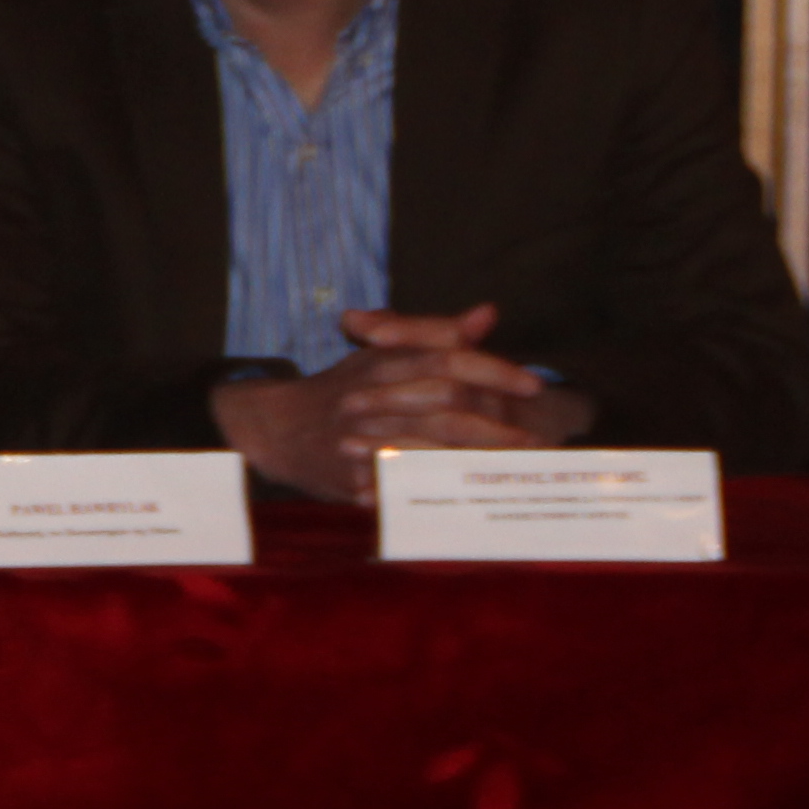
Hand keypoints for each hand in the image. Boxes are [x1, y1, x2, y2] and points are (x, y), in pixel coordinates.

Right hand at [210, 303, 596, 503]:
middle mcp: (370, 395)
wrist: (272, 427)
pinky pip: (398, 482)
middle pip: (443, 401)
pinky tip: (468, 494)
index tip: (533, 384)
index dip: (493, 370)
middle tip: (535, 438)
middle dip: (494, 421)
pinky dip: (432, 487)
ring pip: (426, 443)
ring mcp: (358, 435)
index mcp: (381, 362)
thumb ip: (437, 334)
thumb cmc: (340, 389)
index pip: (446, 358)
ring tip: (510, 468)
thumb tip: (487, 314)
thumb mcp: (384, 353)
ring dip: (473, 457)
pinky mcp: (349, 472)